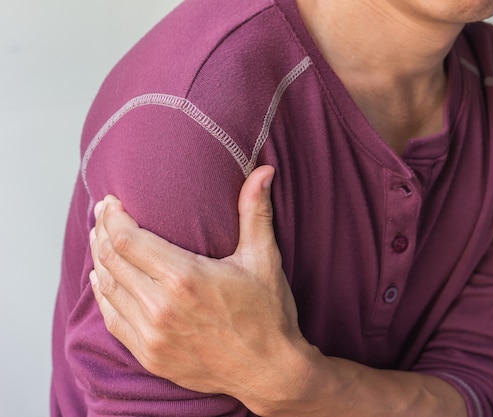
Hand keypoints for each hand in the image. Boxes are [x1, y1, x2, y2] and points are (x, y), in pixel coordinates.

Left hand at [89, 166, 315, 412]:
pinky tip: (103, 280)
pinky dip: (104, 296)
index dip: (113, 217)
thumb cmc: (268, 314)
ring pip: (108, 289)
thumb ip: (255, 211)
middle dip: (103, 231)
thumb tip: (264, 171)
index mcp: (185, 277)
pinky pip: (113, 320)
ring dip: (100, 261)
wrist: (270, 370)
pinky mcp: (150, 355)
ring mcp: (153, 335)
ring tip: (100, 240)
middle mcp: (161, 307)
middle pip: (112, 259)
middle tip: (104, 215)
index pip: (128, 239)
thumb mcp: (264, 259)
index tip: (112, 202)